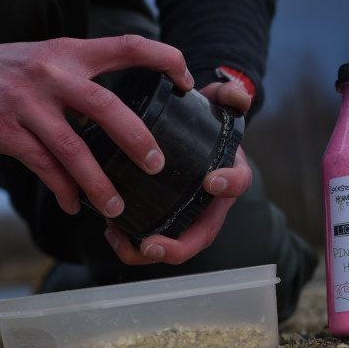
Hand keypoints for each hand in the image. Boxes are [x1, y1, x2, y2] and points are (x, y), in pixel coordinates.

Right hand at [0, 25, 193, 215]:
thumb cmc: (0, 69)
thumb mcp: (45, 59)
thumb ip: (80, 80)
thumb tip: (118, 118)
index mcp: (70, 53)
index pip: (128, 45)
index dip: (164, 59)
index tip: (187, 81)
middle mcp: (52, 74)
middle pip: (107, 107)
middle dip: (137, 140)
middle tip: (157, 166)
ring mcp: (26, 103)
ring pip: (73, 149)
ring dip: (99, 183)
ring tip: (116, 207)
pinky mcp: (3, 130)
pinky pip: (42, 167)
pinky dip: (62, 190)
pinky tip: (73, 205)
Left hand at [104, 80, 252, 265]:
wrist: (190, 133)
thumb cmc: (205, 122)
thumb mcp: (218, 104)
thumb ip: (230, 96)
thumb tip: (237, 96)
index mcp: (229, 176)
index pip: (238, 185)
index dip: (230, 185)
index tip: (212, 180)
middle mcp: (209, 204)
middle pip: (200, 236)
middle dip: (177, 247)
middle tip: (151, 246)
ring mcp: (185, 215)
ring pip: (172, 246)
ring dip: (144, 251)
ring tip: (118, 239)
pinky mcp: (161, 217)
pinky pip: (150, 239)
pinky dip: (130, 242)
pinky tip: (110, 232)